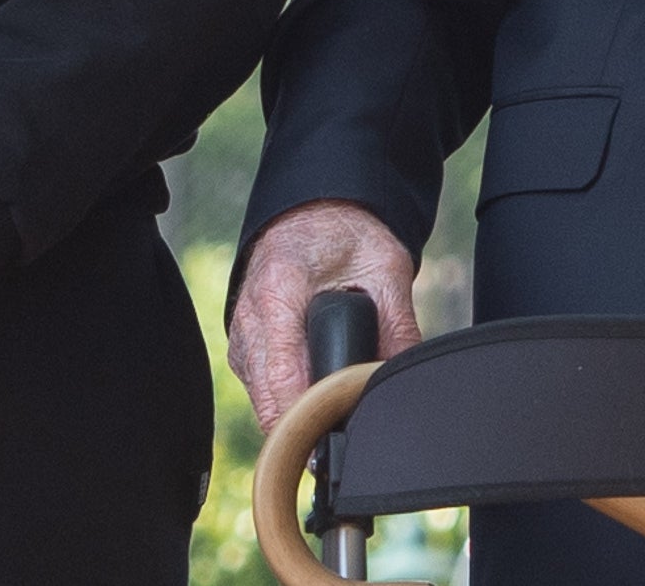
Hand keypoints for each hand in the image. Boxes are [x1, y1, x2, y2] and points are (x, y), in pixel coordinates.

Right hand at [229, 198, 421, 432]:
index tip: (338, 433)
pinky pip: (261, 390)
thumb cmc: (347, 234)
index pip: (282, 379)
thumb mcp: (386, 269)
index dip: (310, 417)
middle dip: (308, 422)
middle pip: (269, 401)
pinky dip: (287, 398)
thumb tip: (403, 379)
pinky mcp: (243, 347)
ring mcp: (241, 335)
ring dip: (297, 413)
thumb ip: (397, 326)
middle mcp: (249, 317)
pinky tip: (316, 391)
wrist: (315, 211)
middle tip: (347, 428)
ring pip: (263, 402)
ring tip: (336, 407)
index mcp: (279, 291)